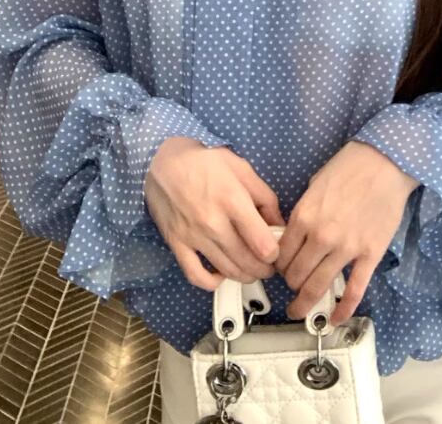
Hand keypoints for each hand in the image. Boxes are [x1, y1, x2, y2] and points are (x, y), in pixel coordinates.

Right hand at [144, 137, 285, 291]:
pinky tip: (221, 275)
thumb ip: (265, 198)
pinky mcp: (176, 243)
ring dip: (245, 276)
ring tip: (251, 269)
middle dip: (264, 269)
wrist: (162, 159)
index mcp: (234, 201)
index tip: (276, 250)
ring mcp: (193, 236)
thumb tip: (279, 225)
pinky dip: (212, 282)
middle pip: (247, 262)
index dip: (275, 253)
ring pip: (226, 271)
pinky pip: (195, 275)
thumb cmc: (206, 160)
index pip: (262, 245)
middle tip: (268, 265)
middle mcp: (214, 223)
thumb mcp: (243, 169)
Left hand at [274, 140, 419, 325]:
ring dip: (305, 302)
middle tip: (292, 286)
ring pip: (318, 286)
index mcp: (304, 217)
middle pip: (295, 274)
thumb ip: (303, 213)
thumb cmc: (349, 168)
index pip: (280, 254)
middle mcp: (321, 236)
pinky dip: (343, 309)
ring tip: (300, 310)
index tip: (280, 269)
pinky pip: (354, 290)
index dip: (277, 265)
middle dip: (290, 283)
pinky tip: (335, 318)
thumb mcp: (314, 186)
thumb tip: (294, 234)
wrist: (385, 163)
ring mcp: (346, 248)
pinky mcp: (370, 255)